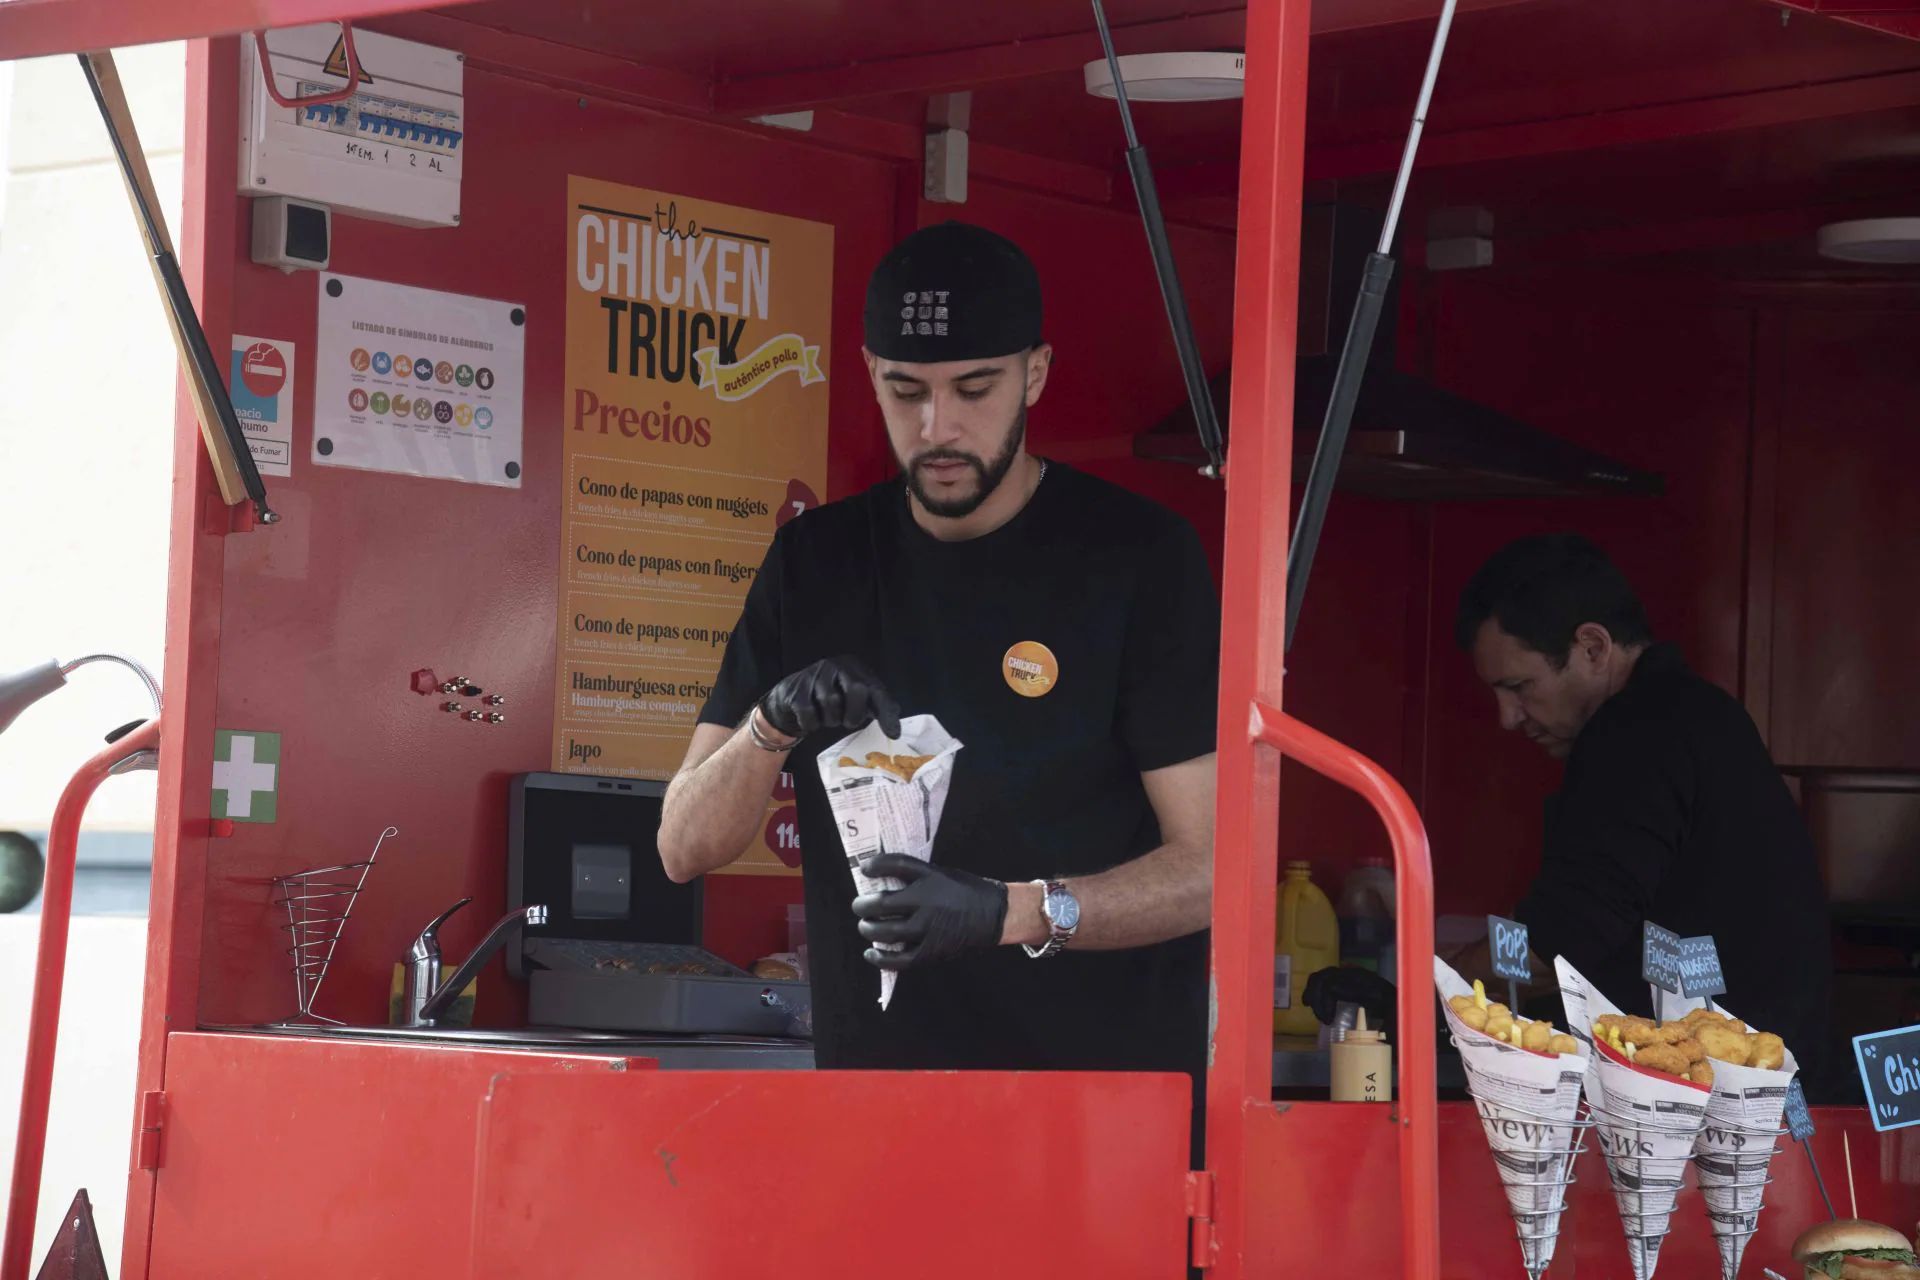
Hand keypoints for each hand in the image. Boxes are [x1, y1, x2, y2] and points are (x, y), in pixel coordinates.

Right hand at [758, 656, 901, 740]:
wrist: (790, 701)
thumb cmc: (829, 700)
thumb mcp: (855, 702)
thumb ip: (875, 708)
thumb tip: (895, 730)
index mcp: (855, 668)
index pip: (876, 690)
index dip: (886, 712)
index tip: (893, 734)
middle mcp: (836, 665)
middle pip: (856, 691)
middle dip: (853, 714)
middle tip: (846, 721)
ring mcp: (815, 674)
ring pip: (831, 702)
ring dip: (830, 720)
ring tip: (826, 717)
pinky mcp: (796, 688)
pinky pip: (809, 712)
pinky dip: (811, 723)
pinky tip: (811, 718)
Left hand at [851, 854, 1007, 969]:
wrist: (995, 915)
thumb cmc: (966, 891)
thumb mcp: (942, 873)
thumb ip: (916, 877)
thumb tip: (882, 880)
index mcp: (931, 877)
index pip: (895, 865)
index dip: (875, 866)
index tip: (864, 868)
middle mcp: (927, 902)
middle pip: (882, 903)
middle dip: (863, 905)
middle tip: (859, 906)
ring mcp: (928, 928)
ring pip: (886, 932)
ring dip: (868, 929)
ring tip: (865, 926)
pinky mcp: (931, 951)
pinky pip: (900, 959)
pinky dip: (881, 958)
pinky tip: (871, 954)